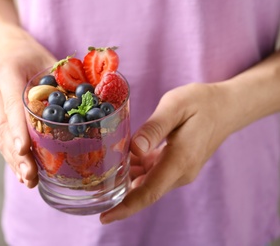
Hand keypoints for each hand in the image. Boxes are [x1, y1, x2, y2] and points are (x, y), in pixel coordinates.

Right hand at [0, 37, 55, 187]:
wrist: (4, 48)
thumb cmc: (31, 55)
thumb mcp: (48, 61)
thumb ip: (63, 83)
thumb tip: (89, 109)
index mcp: (6, 71)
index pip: (11, 103)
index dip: (17, 128)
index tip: (24, 151)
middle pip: (2, 125)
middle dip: (16, 154)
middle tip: (30, 175)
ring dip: (13, 160)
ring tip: (28, 179)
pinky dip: (11, 154)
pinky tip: (21, 170)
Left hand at [100, 82, 237, 222]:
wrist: (226, 107)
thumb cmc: (201, 103)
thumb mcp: (175, 106)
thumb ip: (153, 129)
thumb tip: (134, 149)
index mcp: (179, 160)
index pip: (149, 192)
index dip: (125, 207)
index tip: (105, 217)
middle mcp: (180, 172)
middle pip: (145, 191)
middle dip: (118, 193)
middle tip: (92, 185)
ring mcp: (180, 171)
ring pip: (147, 182)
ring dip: (126, 178)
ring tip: (102, 168)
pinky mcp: (178, 165)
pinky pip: (153, 173)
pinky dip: (136, 169)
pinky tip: (123, 156)